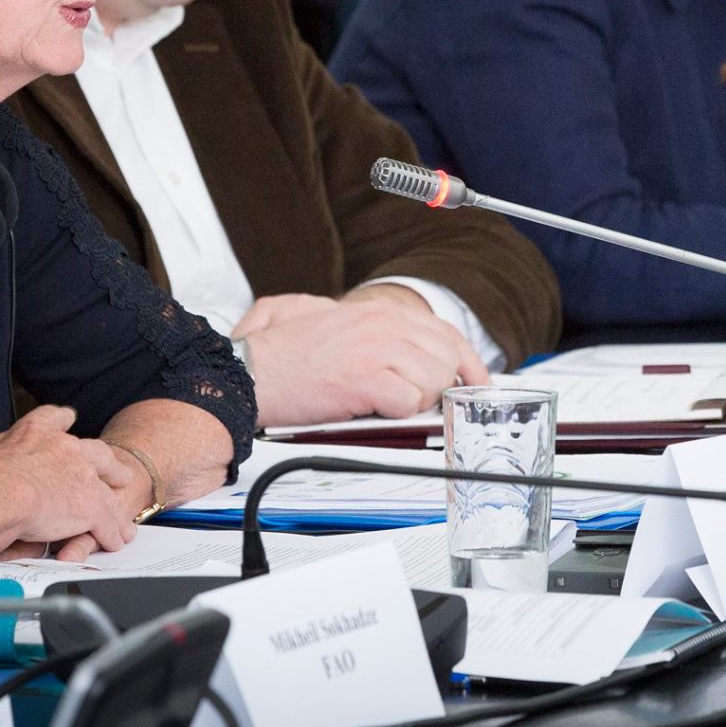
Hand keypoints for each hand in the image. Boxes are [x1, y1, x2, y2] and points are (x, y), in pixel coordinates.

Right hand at [0, 405, 139, 555]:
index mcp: (34, 432)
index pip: (54, 418)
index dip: (62, 421)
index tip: (68, 419)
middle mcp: (65, 447)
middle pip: (96, 453)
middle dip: (109, 467)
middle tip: (120, 475)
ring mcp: (82, 474)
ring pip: (105, 492)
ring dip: (113, 509)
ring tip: (121, 522)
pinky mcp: (91, 503)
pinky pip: (106, 521)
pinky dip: (110, 533)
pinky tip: (113, 541)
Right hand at [246, 290, 489, 427]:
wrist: (250, 373)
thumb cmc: (281, 353)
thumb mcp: (323, 315)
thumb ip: (365, 322)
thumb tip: (402, 340)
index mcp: (378, 312)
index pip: (445, 333)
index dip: (467, 362)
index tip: (475, 382)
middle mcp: (383, 325)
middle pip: (447, 359)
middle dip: (438, 385)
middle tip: (418, 399)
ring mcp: (376, 351)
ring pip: (433, 381)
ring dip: (417, 400)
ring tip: (388, 403)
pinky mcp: (365, 380)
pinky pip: (410, 402)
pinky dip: (400, 413)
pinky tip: (377, 410)